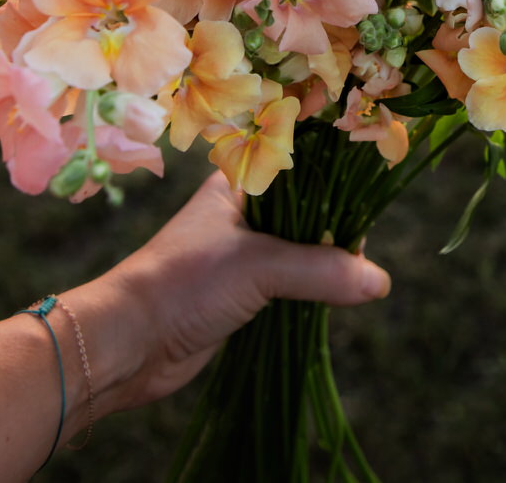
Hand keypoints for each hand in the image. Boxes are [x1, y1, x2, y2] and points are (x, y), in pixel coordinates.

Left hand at [63, 171, 390, 423]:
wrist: (127, 345)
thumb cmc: (184, 284)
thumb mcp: (259, 267)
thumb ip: (321, 269)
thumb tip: (378, 281)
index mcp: (240, 182)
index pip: (302, 162)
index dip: (336, 172)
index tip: (371, 188)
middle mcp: (243, 211)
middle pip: (308, 206)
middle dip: (336, 224)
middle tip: (362, 243)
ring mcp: (243, 252)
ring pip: (302, 247)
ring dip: (325, 261)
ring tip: (355, 272)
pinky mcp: (243, 291)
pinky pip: (292, 281)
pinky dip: (313, 288)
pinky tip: (334, 295)